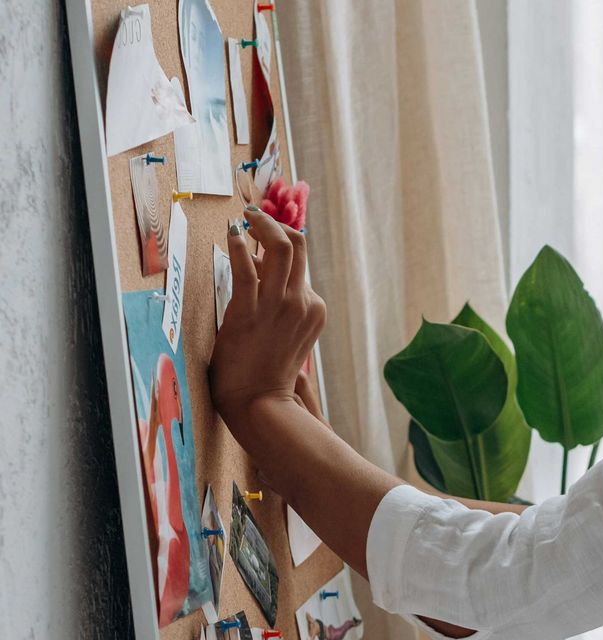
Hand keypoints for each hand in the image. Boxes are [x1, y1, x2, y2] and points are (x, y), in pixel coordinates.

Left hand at [209, 207, 325, 428]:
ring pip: (281, 248)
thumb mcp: (285, 336)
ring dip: (261, 226)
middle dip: (275, 224)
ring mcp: (280, 306)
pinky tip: (231, 236)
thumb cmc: (266, 375)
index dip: (277, 248)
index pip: (300, 265)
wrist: (260, 403)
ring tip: (244, 219)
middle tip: (254, 216)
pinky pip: (247, 269)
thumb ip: (278, 305)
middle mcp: (303, 302)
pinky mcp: (251, 312)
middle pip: (298, 246)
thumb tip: (259, 269)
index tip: (259, 239)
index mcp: (314, 309)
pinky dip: (240, 247)